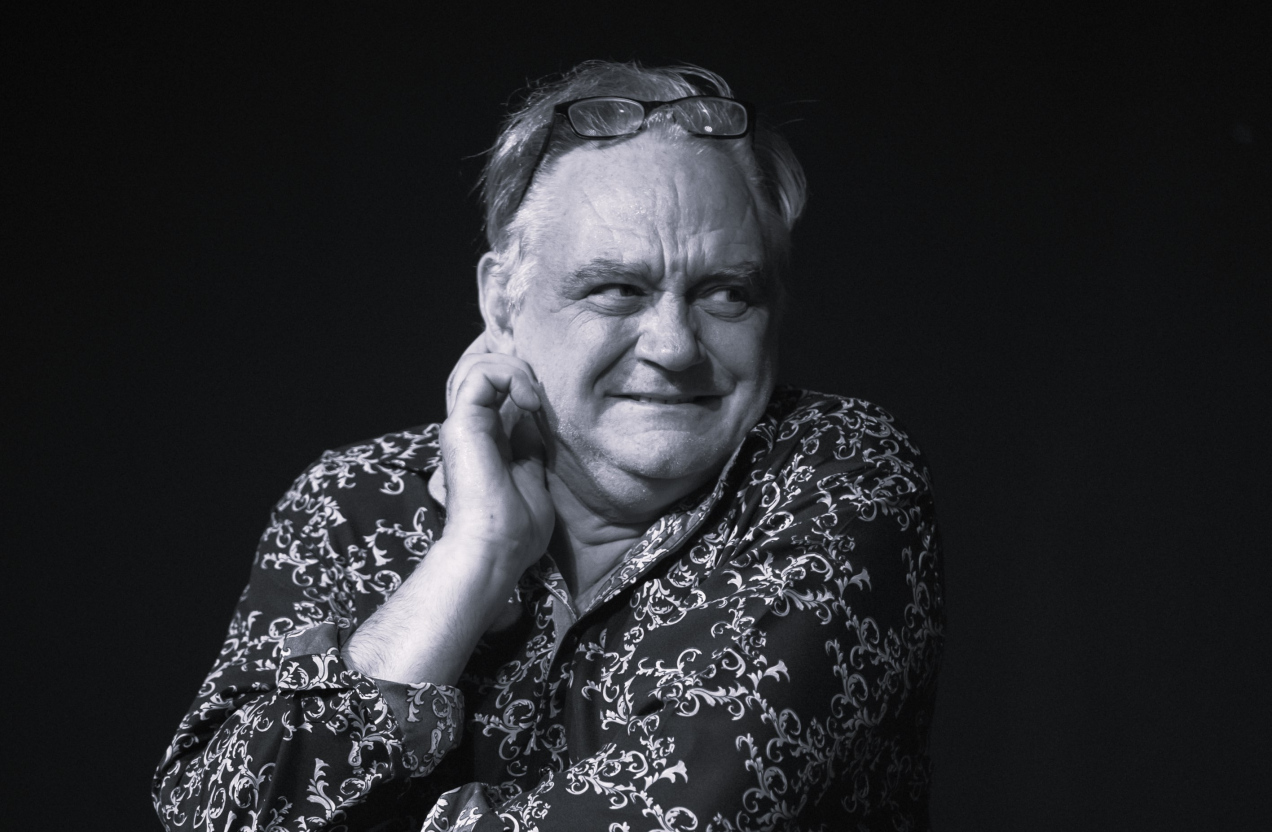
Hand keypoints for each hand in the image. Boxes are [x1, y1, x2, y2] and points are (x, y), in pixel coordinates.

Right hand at [342, 336, 552, 684]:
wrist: (495, 550)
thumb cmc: (515, 531)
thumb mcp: (533, 479)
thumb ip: (530, 449)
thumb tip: (535, 424)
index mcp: (484, 436)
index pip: (491, 383)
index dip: (516, 372)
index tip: (544, 388)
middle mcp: (468, 424)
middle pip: (478, 364)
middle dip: (513, 360)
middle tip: (539, 382)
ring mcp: (462, 422)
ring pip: (476, 363)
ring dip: (514, 368)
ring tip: (535, 397)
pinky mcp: (462, 422)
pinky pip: (481, 375)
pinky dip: (510, 376)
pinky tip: (530, 401)